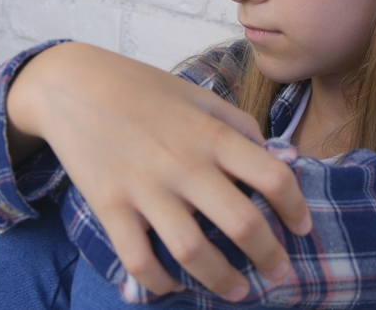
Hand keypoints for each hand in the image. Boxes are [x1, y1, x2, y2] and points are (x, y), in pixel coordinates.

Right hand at [6, 42, 312, 300]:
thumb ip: (237, 124)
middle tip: (280, 273)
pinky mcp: (109, 206)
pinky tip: (174, 284)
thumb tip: (270, 156)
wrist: (72, 85)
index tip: (303, 227)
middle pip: (242, 223)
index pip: (273, 176)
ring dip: (221, 280)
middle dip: (270, 256)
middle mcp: (184, 165)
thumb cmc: (142, 88)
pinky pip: (138, 258)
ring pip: (192, 251)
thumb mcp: (198, 95)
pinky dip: (159, 281)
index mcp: (211, 135)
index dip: (296, 207)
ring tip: (237, 292)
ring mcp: (144, 189)